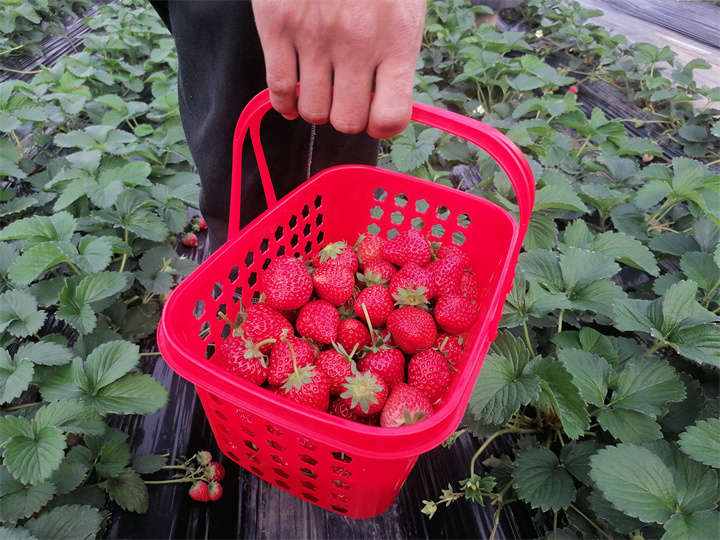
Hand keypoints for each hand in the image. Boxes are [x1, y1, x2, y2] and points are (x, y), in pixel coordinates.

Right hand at [252, 0, 426, 139]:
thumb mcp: (404, 5)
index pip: (391, 117)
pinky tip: (290, 96)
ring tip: (319, 88)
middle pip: (346, 122)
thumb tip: (386, 103)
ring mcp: (314, 36)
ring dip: (316, 107)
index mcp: (397, 38)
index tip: (375, 113)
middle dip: (346, 116)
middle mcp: (356, 44)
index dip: (381, 123)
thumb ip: (397, 52)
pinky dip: (284, 103)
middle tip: (344, 98)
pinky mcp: (277, 25)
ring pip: (312, 111)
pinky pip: (278, 90)